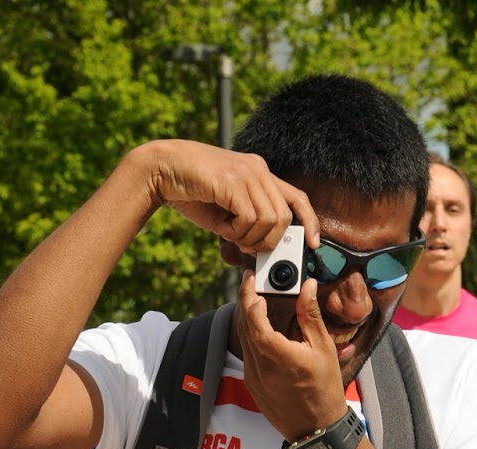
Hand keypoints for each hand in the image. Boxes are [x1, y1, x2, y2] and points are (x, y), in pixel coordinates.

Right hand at [143, 140, 318, 254]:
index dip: (310, 222)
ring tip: (229, 231)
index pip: (297, 197)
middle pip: (284, 217)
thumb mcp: (226, 213)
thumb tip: (259, 249)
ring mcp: (247, 173)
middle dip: (268, 240)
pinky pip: (249, 218)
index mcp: (260, 174)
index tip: (314, 243)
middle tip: (245, 244)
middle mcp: (258, 170)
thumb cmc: (192, 193)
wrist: (163, 170)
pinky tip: (222, 226)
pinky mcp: (233, 181)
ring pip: (269, 220)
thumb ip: (246, 226)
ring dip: (249, 237)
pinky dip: (237, 231)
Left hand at [237, 273, 348, 439]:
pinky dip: (249, 335)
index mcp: (283, 358)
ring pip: (242, 339)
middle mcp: (263, 369)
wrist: (315, 429)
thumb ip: (311, 316)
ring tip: (254, 298)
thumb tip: (308, 286)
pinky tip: (258, 326)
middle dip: (245, 300)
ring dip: (246, 317)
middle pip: (244, 327)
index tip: (254, 283)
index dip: (251, 300)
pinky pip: (246, 353)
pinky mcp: (251, 385)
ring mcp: (254, 378)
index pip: (255, 323)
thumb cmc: (325, 390)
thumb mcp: (324, 350)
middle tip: (250, 281)